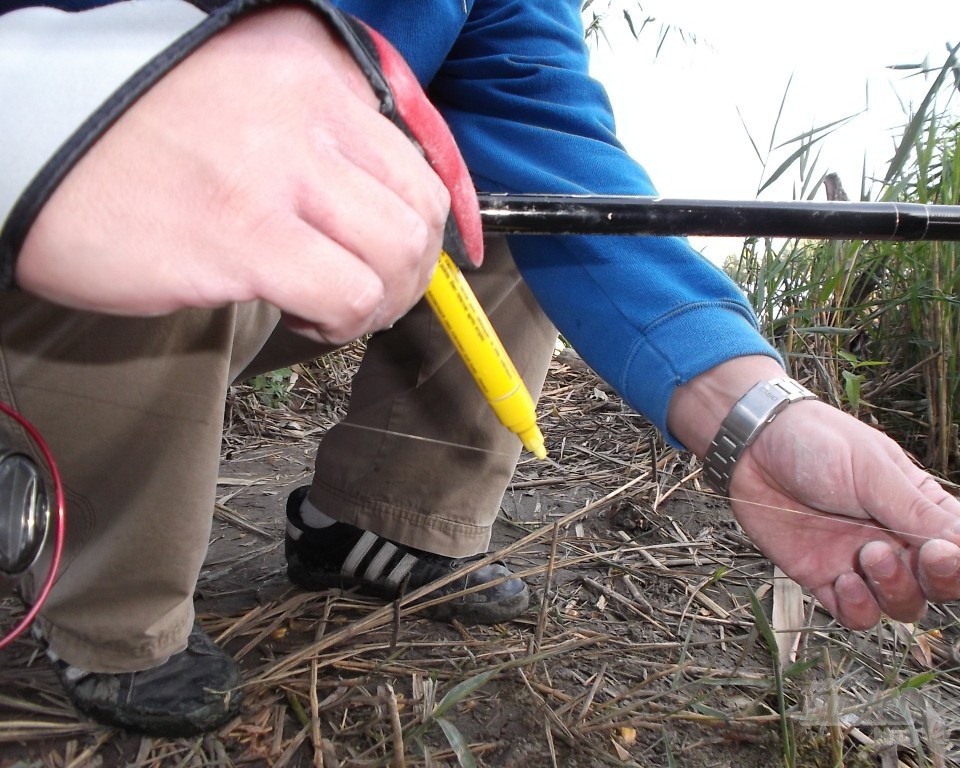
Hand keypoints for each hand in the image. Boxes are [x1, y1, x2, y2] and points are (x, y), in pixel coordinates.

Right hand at [17, 7, 458, 343]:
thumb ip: (322, 129)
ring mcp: (276, 171)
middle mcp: (305, 108)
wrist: (35, 143)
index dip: (441, 216)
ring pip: (397, 253)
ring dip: (382, 300)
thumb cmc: (139, 132)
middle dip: (415, 267)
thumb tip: (390, 200)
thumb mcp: (246, 93)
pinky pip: (346, 294)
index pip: (421, 150)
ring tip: (340, 307)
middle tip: (378, 289)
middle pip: (419, 206)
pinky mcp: (243, 236)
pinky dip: (344, 321)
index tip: (432, 252)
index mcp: (311, 68)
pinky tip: (308, 318)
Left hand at [670, 357, 959, 629]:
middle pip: (940, 585)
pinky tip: (845, 580)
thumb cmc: (817, 444)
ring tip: (870, 553)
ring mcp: (860, 563)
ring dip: (896, 590)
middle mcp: (896, 540)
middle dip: (941, 578)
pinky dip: (859, 608)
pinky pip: (855, 615)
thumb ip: (923, 514)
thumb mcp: (873, 472)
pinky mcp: (822, 579)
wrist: (752, 446)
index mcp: (919, 508)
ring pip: (902, 606)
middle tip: (928, 554)